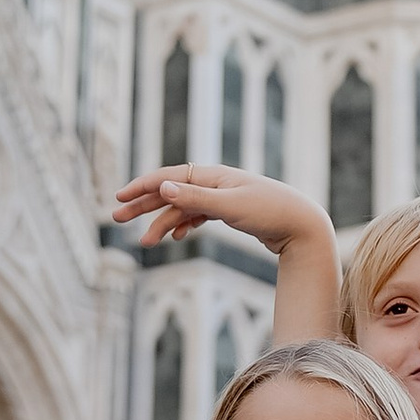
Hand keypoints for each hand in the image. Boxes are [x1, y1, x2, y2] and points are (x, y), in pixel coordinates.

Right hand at [113, 167, 331, 258]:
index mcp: (212, 175)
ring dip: (163, 223)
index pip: (169, 176)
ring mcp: (223, 196)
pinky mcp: (231, 211)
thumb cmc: (270, 212)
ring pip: (183, 207)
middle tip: (117, 218)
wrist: (302, 225)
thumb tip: (162, 187)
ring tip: (146, 243)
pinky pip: (199, 215)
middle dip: (144, 204)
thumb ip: (195, 198)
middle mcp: (215, 182)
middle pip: (171, 190)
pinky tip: (176, 237)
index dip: (142, 187)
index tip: (120, 199)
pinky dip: (184, 225)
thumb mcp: (230, 206)